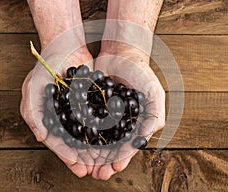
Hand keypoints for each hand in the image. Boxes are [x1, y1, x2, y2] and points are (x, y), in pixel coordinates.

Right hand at [21, 0, 97, 177]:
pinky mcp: (90, 102)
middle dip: (80, 157)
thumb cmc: (46, 64)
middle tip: (90, 171)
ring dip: (92, 149)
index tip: (76, 166)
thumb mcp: (34, 87)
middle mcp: (62, 116)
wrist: (66, 44)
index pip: (56, 140)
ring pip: (85, 134)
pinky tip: (111, 141)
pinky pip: (96, 119)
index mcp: (46, 116)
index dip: (65, 154)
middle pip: (71, 141)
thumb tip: (41, 138)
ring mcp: (77, 109)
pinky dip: (102, 131)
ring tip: (101, 162)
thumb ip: (33, 112)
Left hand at [91, 44, 165, 179]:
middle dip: (104, 161)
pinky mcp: (90, 105)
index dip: (122, 158)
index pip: (128, 145)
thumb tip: (146, 139)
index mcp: (134, 123)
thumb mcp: (153, 94)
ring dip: (91, 153)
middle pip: (111, 146)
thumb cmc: (141, 73)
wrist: (122, 52)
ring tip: (84, 166)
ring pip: (95, 138)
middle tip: (97, 174)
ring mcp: (103, 115)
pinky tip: (74, 144)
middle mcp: (118, 122)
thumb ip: (154, 117)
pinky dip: (79, 134)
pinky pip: (83, 122)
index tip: (114, 168)